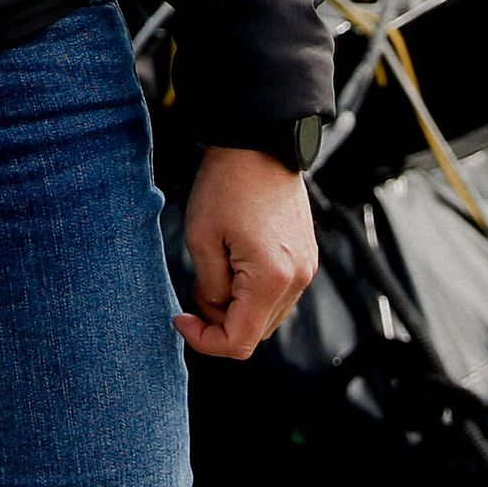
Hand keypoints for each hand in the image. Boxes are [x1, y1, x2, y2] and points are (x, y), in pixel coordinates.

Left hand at [174, 144, 316, 358]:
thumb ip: (209, 288)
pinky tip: (234, 262)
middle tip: (196, 290)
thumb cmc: (228, 184)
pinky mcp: (305, 257)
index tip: (181, 319)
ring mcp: (306, 268)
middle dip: (220, 321)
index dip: (205, 340)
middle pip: (256, 333)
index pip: (240, 342)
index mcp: (272, 279)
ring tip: (216, 269)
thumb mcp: (202, 240)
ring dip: (237, 306)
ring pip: (266, 315)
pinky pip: (278, 293)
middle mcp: (298, 279)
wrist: (259, 144)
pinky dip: (253, 291)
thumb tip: (214, 311)